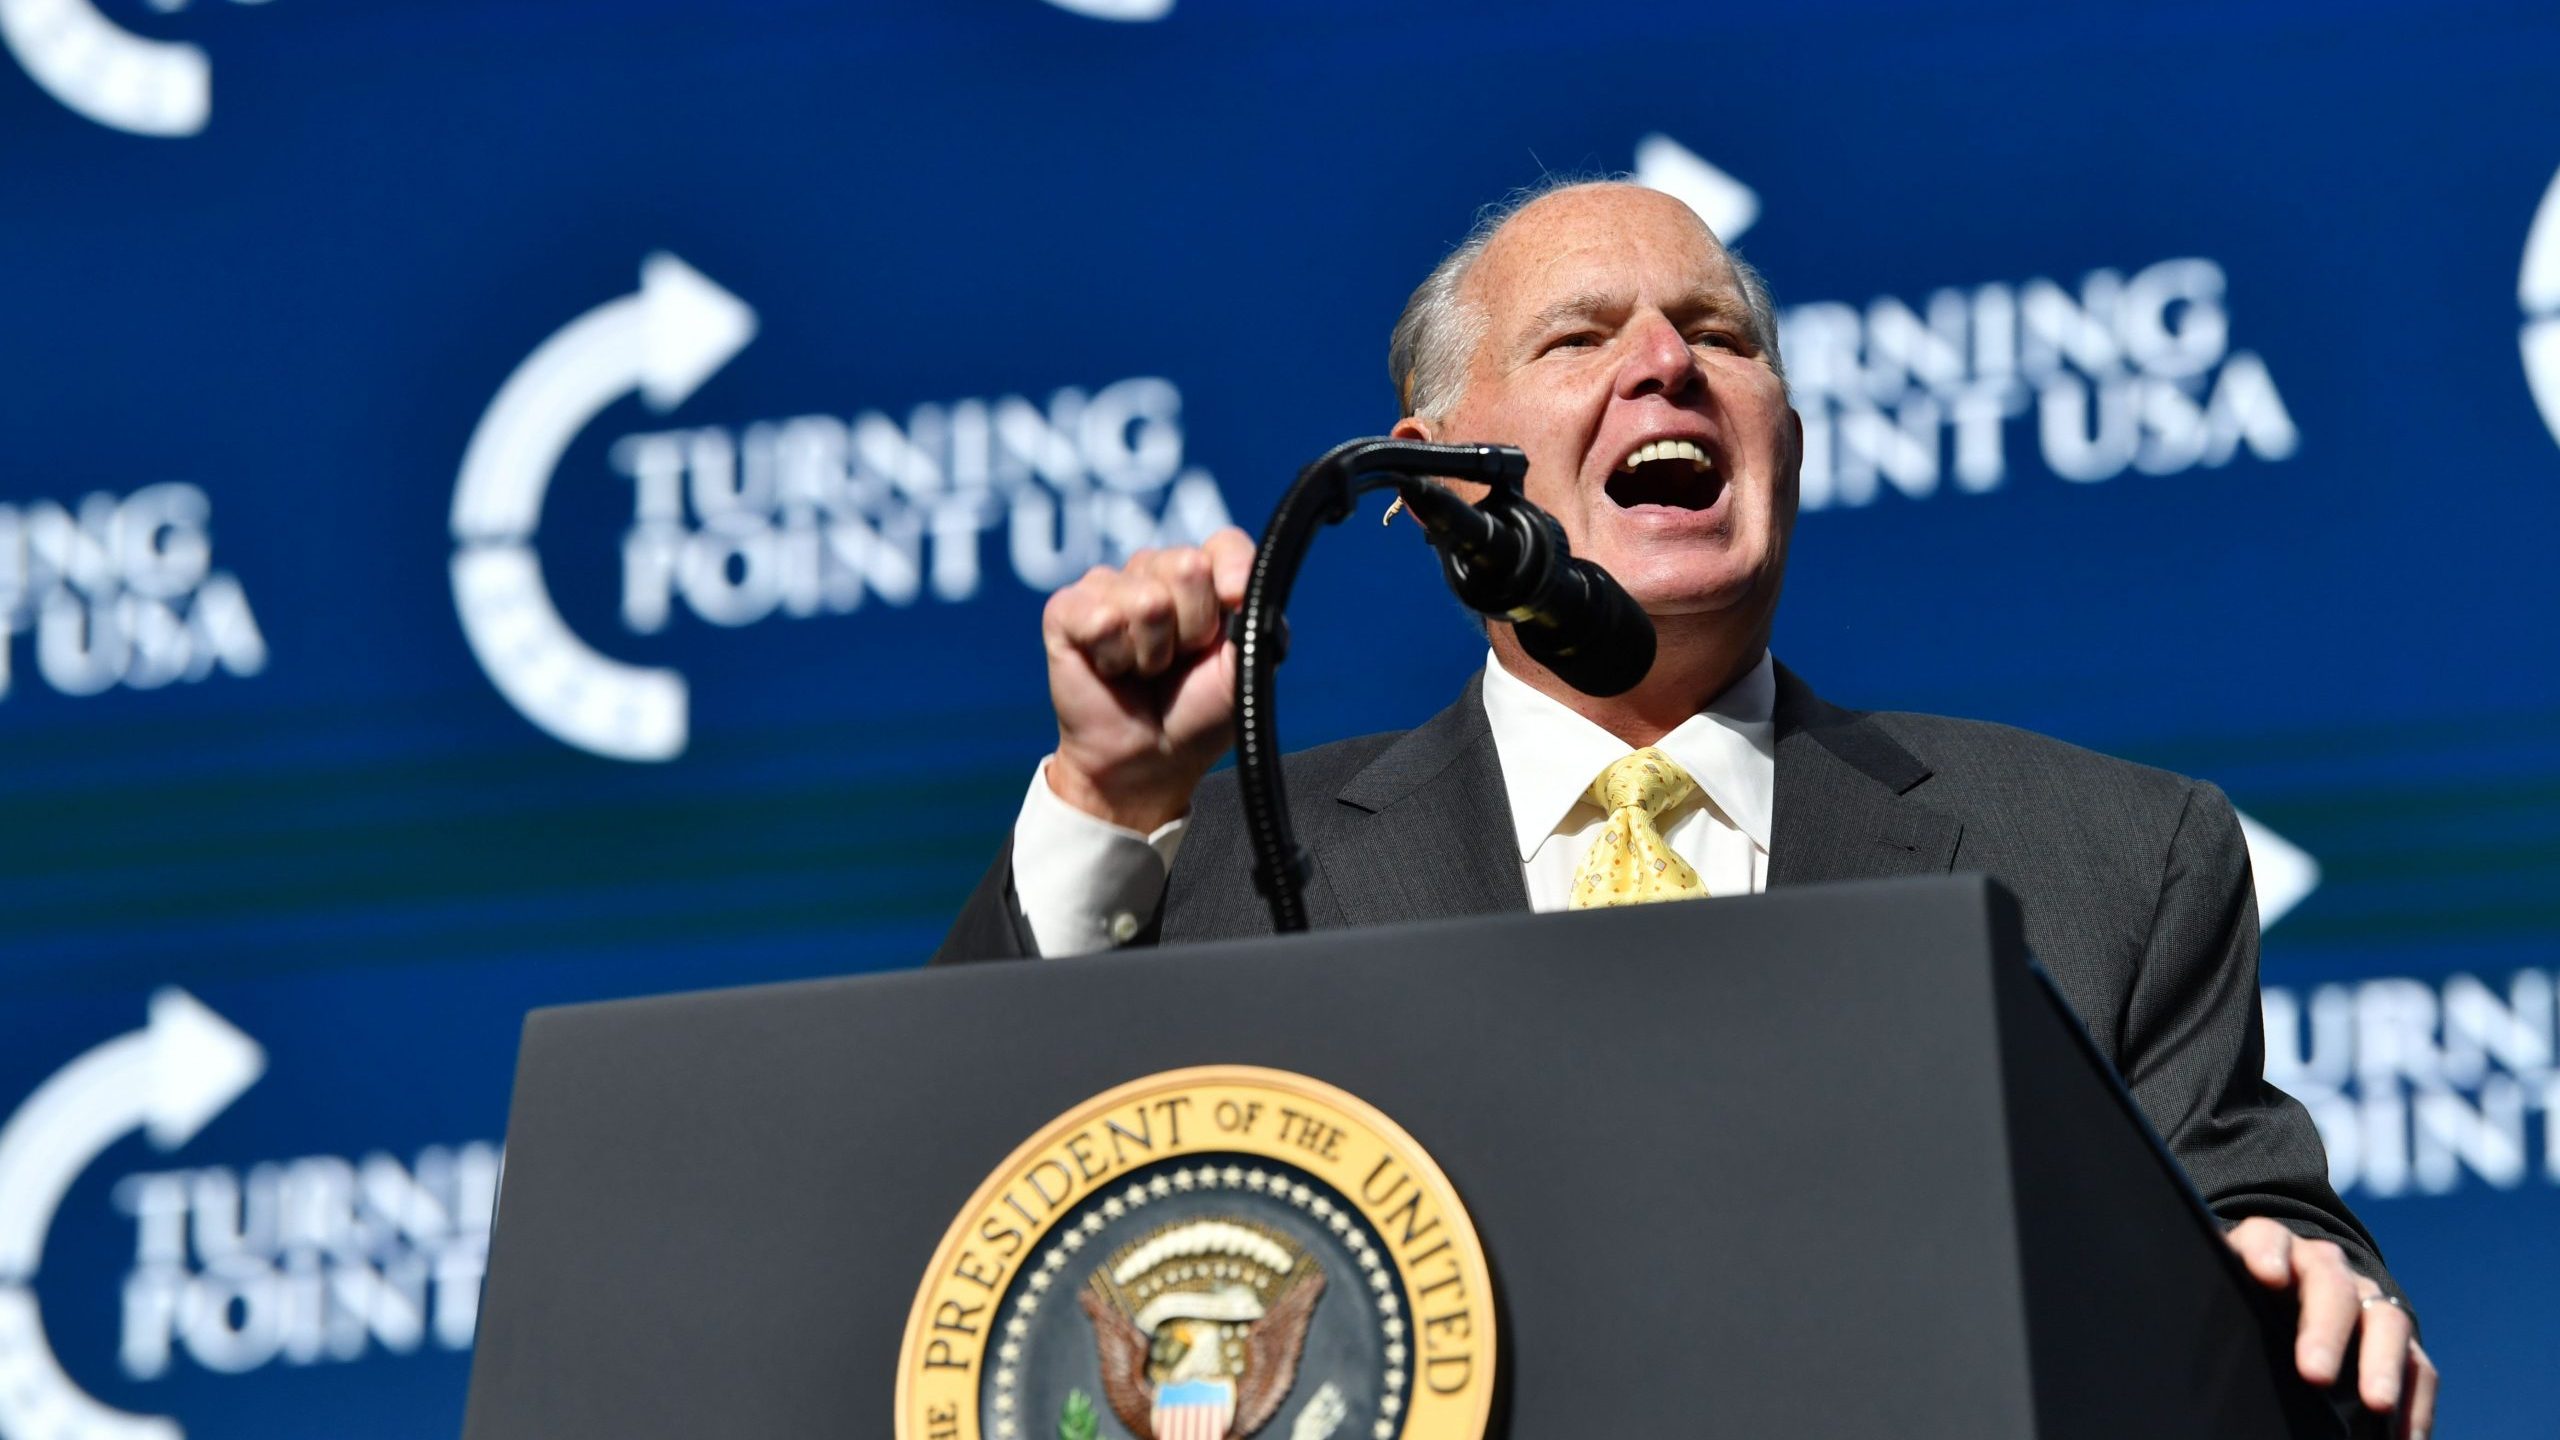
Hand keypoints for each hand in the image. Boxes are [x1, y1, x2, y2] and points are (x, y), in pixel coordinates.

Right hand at [1042, 528, 1256, 831]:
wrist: (1150, 760)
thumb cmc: (1196, 714)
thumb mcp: (1243, 666)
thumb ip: (1251, 612)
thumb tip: (1236, 580)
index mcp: (1202, 580)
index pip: (1224, 544)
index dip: (1232, 575)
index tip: (1231, 614)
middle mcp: (1154, 574)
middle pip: (1187, 565)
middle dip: (1191, 628)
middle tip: (1177, 661)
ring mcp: (1107, 587)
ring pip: (1145, 598)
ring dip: (1151, 651)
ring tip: (1143, 670)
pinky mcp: (1065, 609)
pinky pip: (1099, 616)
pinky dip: (1113, 656)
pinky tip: (1110, 669)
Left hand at [2224, 1217, 2436, 1436]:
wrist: (2279, 1295)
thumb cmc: (2234, 1303)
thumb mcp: (2217, 1296)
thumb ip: (2210, 1308)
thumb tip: (2172, 1345)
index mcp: (2269, 1249)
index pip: (2267, 1238)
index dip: (2267, 1252)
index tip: (2265, 1276)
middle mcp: (2323, 1267)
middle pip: (2330, 1284)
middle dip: (2324, 1329)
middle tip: (2314, 1374)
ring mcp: (2366, 1299)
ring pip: (2386, 1320)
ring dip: (2382, 1363)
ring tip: (2377, 1404)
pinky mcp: (2397, 1339)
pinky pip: (2418, 1366)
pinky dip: (2415, 1403)